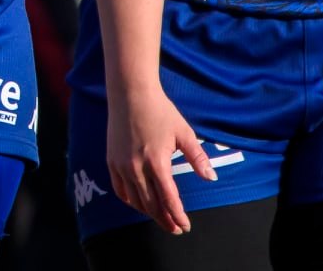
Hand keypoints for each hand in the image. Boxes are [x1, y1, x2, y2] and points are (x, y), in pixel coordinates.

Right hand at [105, 84, 215, 234]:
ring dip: (149, 213)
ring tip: (161, 218)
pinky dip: (131, 201)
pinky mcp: (111, 161)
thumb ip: (198, 158)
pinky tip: (140, 203)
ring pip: (135, 200)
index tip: (186, 226)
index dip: (178, 216)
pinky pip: (120, 190)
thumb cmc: (160, 111)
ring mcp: (121, 165)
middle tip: (176, 228)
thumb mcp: (184, 133)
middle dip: (165, 220)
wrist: (130, 93)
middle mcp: (136, 167)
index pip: (169, 199)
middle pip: (152, 205)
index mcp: (157, 162)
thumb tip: (211, 178)